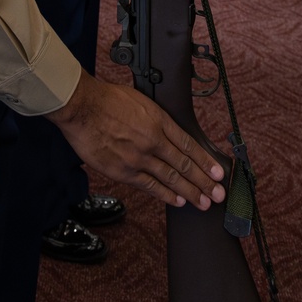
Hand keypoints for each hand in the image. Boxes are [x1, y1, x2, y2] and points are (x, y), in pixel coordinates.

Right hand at [47, 71, 225, 209]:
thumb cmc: (106, 99)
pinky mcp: (124, 171)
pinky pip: (150, 186)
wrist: (82, 107)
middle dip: (205, 181)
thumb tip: (167, 131)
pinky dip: (166, 195)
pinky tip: (179, 201)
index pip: (188, 144)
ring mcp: (138, 158)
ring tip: (205, 202)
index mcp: (158, 120)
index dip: (205, 160)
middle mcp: (152, 141)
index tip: (218, 172)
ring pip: (171, 178)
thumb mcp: (140, 100)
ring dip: (191, 192)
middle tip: (219, 194)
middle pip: (184, 164)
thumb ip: (155, 117)